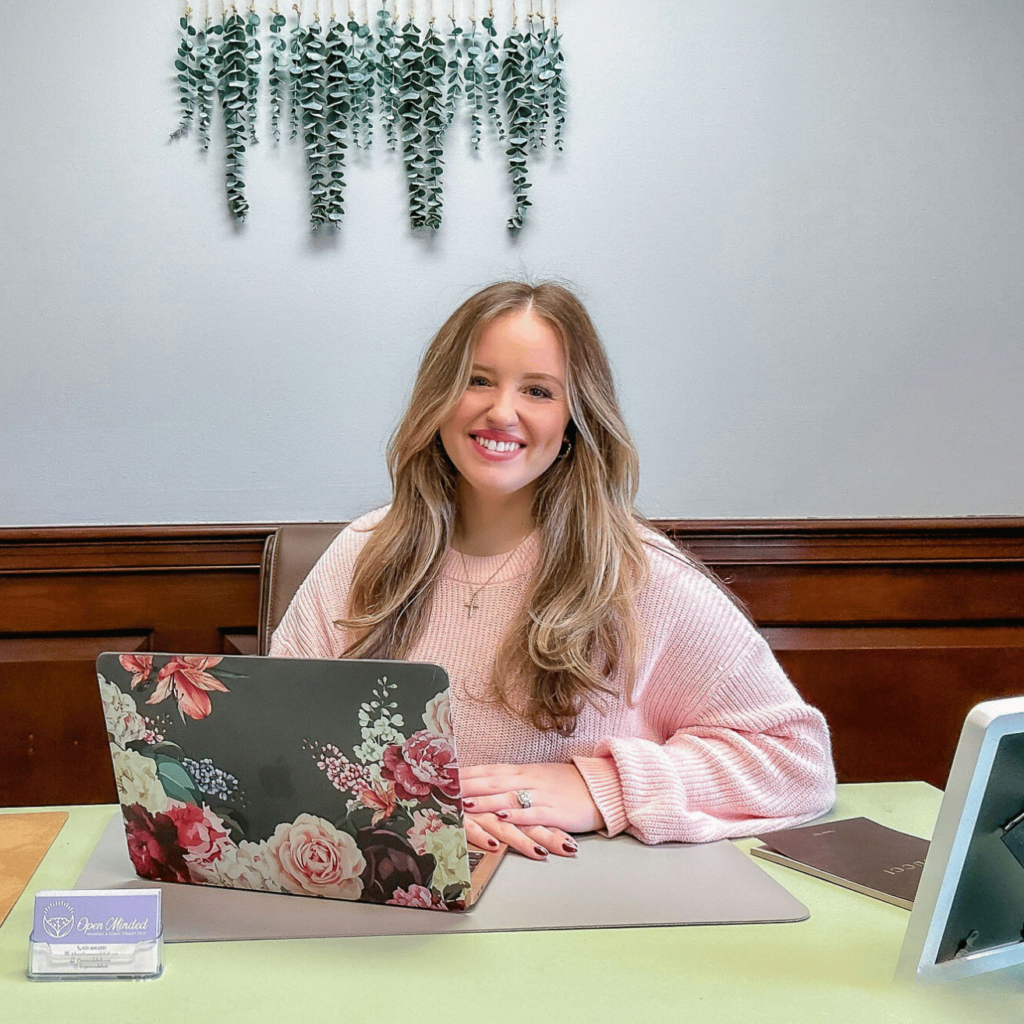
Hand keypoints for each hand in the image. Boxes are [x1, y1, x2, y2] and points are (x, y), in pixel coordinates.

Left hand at [459, 762, 604, 860]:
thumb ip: (515, 781)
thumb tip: (489, 785)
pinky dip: (517, 816)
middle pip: (493, 781)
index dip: (466, 773)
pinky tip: (503, 817)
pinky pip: (534, 814)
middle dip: (468, 786)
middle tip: (445, 789)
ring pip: (509, 797)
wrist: (603, 787)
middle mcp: (530, 780)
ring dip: (486, 801)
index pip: (489, 770)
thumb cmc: (569, 784)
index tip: (444, 775)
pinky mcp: (556, 812)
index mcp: (524, 771)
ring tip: (465, 804)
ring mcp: (542, 795)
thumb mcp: (539, 777)